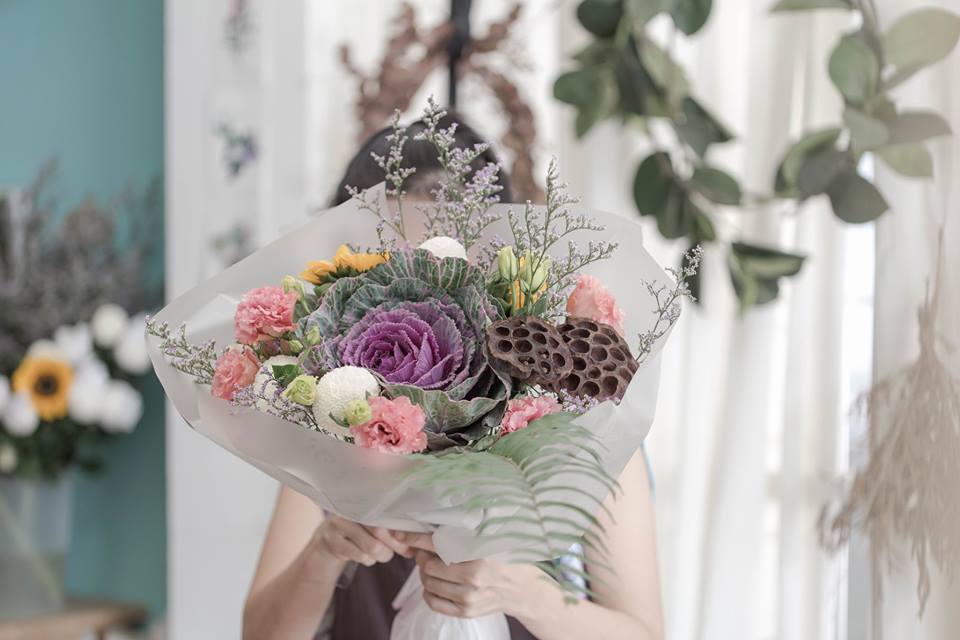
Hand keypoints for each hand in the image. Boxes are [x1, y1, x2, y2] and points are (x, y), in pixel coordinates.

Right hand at [313, 515, 411, 567]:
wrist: (326, 544)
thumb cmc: (358, 534)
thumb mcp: (373, 526)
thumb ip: (392, 530)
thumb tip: (415, 546)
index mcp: (364, 501)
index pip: (387, 513)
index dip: (401, 530)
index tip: (412, 544)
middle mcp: (350, 509)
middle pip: (380, 530)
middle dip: (396, 545)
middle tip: (404, 552)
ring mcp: (339, 524)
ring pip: (373, 547)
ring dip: (381, 555)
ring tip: (379, 552)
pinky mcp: (332, 541)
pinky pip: (360, 556)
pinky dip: (367, 560)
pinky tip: (364, 555)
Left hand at [397, 532, 541, 618]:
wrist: (523, 589)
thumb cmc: (506, 558)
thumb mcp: (492, 538)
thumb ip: (466, 532)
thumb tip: (433, 524)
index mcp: (479, 553)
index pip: (438, 544)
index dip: (416, 539)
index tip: (402, 535)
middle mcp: (473, 576)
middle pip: (429, 566)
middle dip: (421, 557)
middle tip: (425, 551)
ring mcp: (469, 597)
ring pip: (428, 584)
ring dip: (424, 574)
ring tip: (432, 566)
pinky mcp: (467, 611)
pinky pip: (433, 602)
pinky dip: (428, 592)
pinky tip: (435, 583)